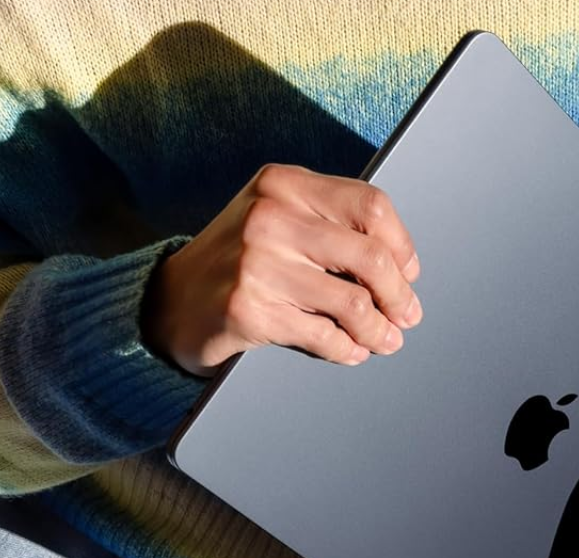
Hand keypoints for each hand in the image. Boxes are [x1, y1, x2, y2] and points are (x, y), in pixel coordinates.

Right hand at [143, 163, 422, 376]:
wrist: (170, 301)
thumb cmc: (237, 260)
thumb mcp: (278, 219)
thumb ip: (330, 225)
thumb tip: (401, 267)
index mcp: (283, 184)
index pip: (370, 207)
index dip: (401, 246)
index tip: (408, 273)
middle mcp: (270, 217)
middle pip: (369, 257)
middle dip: (399, 295)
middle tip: (406, 315)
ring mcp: (257, 264)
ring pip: (352, 303)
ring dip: (378, 330)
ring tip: (385, 340)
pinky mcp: (249, 309)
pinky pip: (322, 335)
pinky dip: (346, 349)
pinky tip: (351, 351)